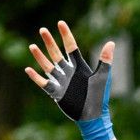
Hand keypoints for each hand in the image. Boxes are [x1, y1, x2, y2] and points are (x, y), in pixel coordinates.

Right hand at [25, 23, 115, 139]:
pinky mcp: (57, 93)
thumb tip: (111, 42)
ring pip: (48, 66)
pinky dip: (36, 77)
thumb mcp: (103, 76)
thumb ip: (105, 60)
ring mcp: (61, 82)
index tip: (60, 23)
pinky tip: (28, 69)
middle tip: (42, 30)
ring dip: (40, 57)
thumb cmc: (100, 97)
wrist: (94, 116)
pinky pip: (44, 83)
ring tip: (32, 46)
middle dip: (49, 42)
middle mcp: (68, 72)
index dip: (66, 35)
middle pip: (56, 53)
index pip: (70, 47)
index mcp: (79, 67)